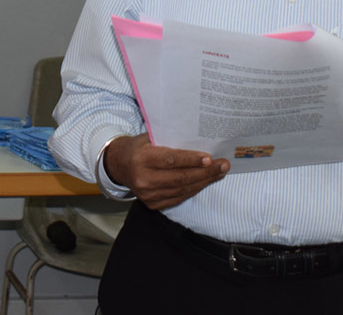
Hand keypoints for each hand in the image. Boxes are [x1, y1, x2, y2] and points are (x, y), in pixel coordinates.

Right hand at [104, 134, 228, 209]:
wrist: (119, 165)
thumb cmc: (139, 147)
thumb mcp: (148, 137)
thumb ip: (168, 140)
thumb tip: (199, 140)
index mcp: (141, 158)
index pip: (170, 160)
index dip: (191, 160)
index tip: (210, 158)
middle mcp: (143, 179)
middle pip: (180, 177)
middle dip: (205, 172)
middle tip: (223, 165)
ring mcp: (148, 195)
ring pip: (182, 189)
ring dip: (204, 181)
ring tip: (219, 173)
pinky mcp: (153, 204)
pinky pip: (179, 197)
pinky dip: (194, 189)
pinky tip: (205, 181)